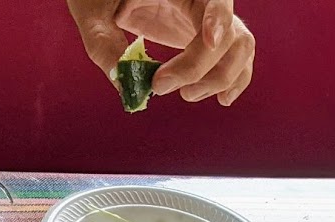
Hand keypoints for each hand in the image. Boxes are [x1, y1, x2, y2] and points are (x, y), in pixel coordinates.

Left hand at [67, 0, 254, 105]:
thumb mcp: (93, 14)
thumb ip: (104, 44)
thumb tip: (124, 84)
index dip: (218, 18)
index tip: (209, 41)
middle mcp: (202, 1)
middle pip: (229, 32)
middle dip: (202, 66)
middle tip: (161, 86)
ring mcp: (211, 19)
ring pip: (240, 47)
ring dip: (221, 78)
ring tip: (187, 95)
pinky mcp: (212, 39)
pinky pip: (239, 58)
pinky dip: (235, 80)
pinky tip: (221, 99)